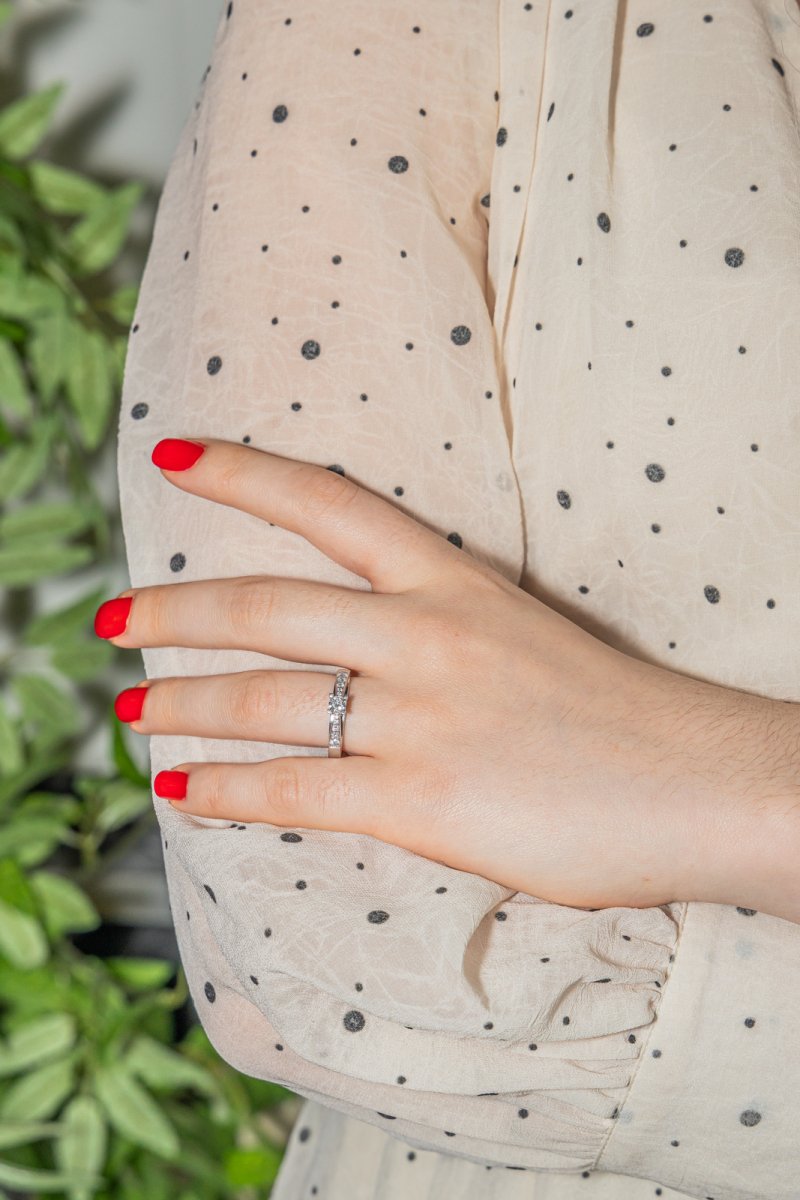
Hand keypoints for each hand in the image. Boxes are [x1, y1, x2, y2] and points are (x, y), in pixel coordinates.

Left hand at [96, 435, 733, 910]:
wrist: (698, 783)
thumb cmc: (623, 715)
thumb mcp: (527, 639)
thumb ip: (446, 640)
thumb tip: (372, 669)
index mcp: (454, 582)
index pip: (328, 505)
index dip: (243, 473)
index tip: (176, 453)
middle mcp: (422, 634)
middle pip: (265, 607)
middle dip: (173, 610)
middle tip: (113, 617)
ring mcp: (416, 716)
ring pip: (262, 698)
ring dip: (182, 702)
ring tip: (131, 709)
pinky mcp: (417, 797)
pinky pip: (292, 790)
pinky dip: (224, 789)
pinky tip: (180, 789)